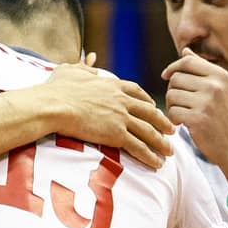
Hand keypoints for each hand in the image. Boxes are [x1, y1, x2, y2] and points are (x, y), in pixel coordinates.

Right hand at [41, 63, 171, 170]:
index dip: (147, 101)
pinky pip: (138, 147)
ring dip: (161, 142)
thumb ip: (84, 67)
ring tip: (170, 152)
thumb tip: (89, 63)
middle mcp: (121, 100)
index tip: (154, 107)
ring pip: (148, 131)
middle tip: (172, 130)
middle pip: (149, 112)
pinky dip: (149, 156)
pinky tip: (157, 164)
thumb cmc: (57, 89)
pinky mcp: (116, 134)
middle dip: (162, 122)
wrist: (54, 105)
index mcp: (112, 85)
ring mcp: (120, 117)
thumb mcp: (71, 71)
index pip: (137, 92)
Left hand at [162, 51, 227, 167]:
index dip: (173, 67)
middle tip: (180, 103)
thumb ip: (202, 70)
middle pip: (176, 78)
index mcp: (221, 76)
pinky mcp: (198, 119)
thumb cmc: (225, 117)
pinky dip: (174, 119)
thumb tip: (185, 51)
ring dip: (172, 106)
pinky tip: (184, 124)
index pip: (188, 62)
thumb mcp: (221, 89)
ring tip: (183, 114)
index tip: (166, 75)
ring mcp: (207, 102)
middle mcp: (215, 86)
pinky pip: (172, 112)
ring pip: (172, 95)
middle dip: (173, 91)